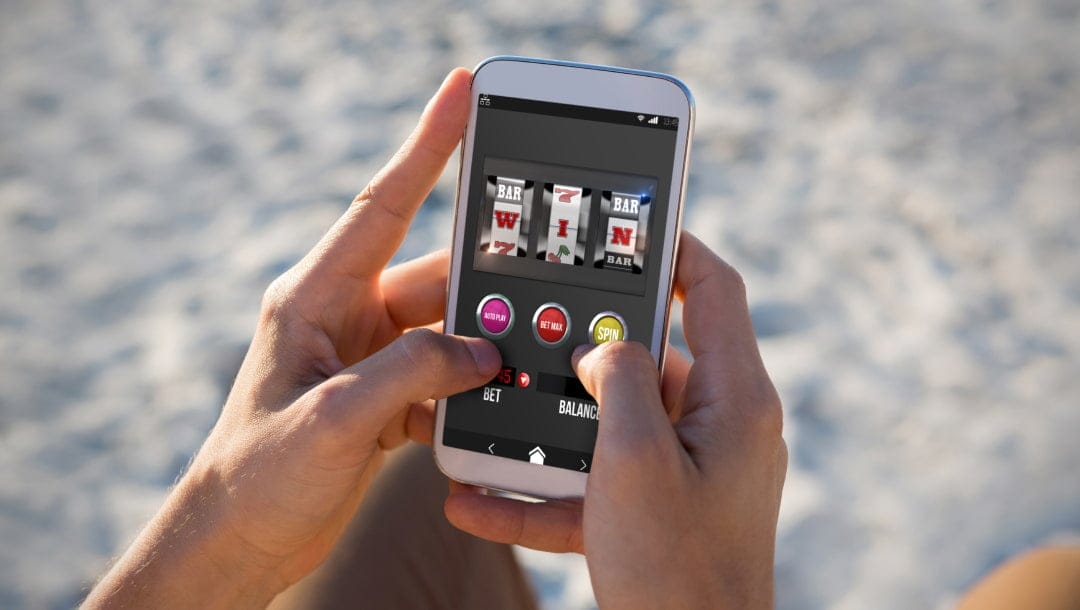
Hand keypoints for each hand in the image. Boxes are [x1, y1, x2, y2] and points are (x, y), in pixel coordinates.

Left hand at [84, 68, 496, 608]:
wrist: (238, 541)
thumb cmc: (257, 474)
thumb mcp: (333, 418)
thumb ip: (411, 373)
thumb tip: (480, 353)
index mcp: (317, 296)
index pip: (384, 204)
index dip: (427, 145)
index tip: (461, 94)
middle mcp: (344, 316)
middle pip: (433, 277)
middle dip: (481, 288)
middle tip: (533, 288)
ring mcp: (365, 357)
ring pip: (445, 331)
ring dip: (476, 351)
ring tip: (508, 370)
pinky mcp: (380, 396)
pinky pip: (440, 375)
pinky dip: (464, 391)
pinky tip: (479, 413)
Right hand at [445, 232, 787, 608]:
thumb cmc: (677, 571)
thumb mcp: (635, 459)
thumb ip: (619, 380)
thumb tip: (602, 349)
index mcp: (733, 400)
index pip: (715, 291)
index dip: (677, 249)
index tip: (628, 230)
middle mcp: (718, 428)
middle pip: (649, 357)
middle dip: (581, 349)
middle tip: (529, 325)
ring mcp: (690, 471)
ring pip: (611, 425)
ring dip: (550, 429)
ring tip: (489, 418)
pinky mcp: (660, 512)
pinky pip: (597, 485)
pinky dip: (547, 491)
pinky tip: (479, 501)